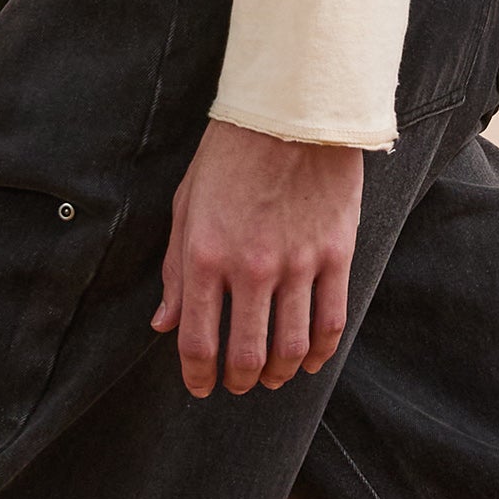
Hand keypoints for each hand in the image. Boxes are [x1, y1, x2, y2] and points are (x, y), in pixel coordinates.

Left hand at [153, 119, 363, 397]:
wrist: (291, 111)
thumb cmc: (230, 155)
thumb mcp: (186, 207)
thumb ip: (175, 270)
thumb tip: (163, 324)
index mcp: (206, 255)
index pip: (198, 340)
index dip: (198, 376)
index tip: (200, 388)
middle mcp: (251, 267)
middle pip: (248, 354)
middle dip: (240, 381)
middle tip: (238, 385)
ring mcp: (298, 263)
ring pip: (292, 347)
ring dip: (280, 373)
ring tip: (274, 377)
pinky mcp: (335, 253)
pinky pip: (331, 320)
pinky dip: (321, 351)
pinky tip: (311, 360)